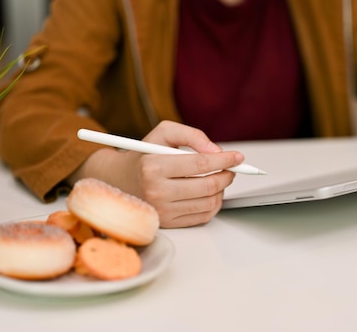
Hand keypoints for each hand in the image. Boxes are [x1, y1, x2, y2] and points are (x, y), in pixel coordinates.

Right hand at [69, 121, 243, 227]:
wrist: (119, 180)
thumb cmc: (144, 155)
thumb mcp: (163, 133)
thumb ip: (192, 135)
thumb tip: (216, 152)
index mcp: (153, 167)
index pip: (200, 164)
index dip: (224, 160)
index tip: (237, 157)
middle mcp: (157, 191)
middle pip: (208, 186)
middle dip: (227, 175)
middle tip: (231, 168)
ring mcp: (162, 210)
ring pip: (209, 203)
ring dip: (222, 190)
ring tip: (219, 179)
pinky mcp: (167, 223)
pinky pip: (202, 217)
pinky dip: (213, 204)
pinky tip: (210, 193)